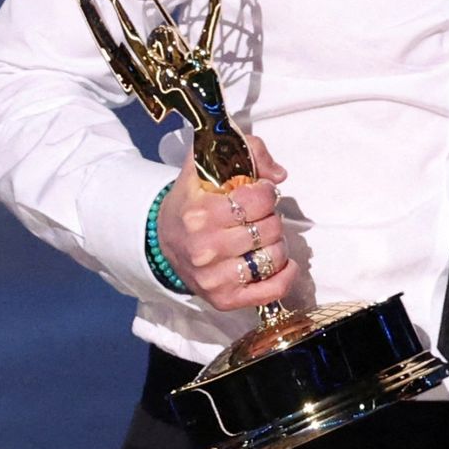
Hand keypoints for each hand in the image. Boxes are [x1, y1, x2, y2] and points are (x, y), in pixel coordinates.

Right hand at [156, 134, 293, 310]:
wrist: (163, 240)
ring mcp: (213, 278)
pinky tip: (282, 263)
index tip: (259, 193)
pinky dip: (285, 276)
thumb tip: (279, 174)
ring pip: (274, 257)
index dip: (267, 192)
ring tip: (262, 238)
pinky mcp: (223, 299)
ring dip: (277, 244)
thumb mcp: (205, 162)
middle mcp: (205, 248)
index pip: (260, 199)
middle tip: (257, 218)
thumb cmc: (192, 200)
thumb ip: (245, 148)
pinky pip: (271, 290)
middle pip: (270, 228)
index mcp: (200, 212)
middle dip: (270, 217)